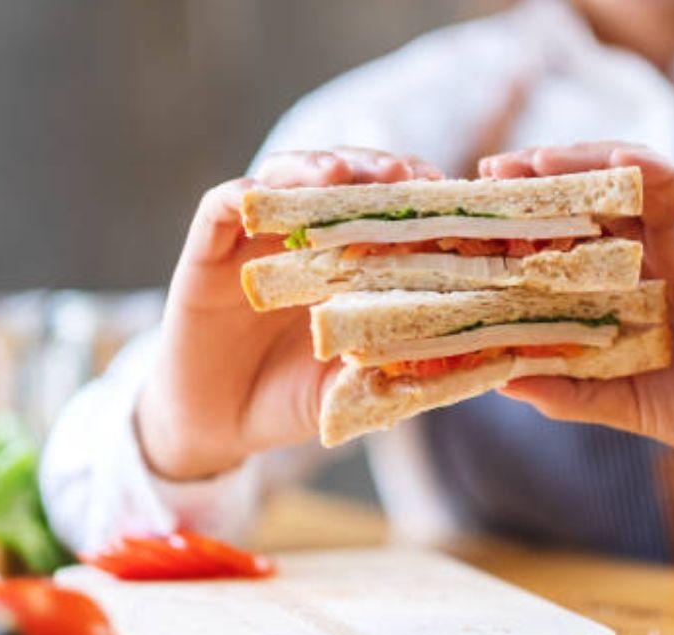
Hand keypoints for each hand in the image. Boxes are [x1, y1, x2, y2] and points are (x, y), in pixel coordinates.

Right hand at [137, 148, 442, 479]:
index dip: (415, 198)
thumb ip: (393, 368)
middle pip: (342, 182)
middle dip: (374, 170)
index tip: (449, 194)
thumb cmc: (293, 400)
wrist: (219, 425)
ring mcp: (256, 237)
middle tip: (402, 174)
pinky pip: (221, 207)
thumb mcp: (352, 386)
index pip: (385, 211)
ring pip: (285, 177)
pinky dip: (240, 194)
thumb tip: (466, 360)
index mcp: (348, 261)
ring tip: (339, 174)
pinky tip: (260, 195)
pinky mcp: (207, 248)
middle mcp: (304, 237)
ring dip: (313, 168)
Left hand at [491, 142, 673, 477]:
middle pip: (590, 197)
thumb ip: (572, 391)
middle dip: (543, 178)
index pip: (564, 238)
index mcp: (621, 287)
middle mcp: (650, 254)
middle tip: (493, 171)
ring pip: (634, 180)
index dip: (522, 222)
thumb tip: (503, 380)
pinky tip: (622, 159)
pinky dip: (658, 169)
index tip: (474, 214)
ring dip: (588, 161)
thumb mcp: (626, 401)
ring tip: (542, 158)